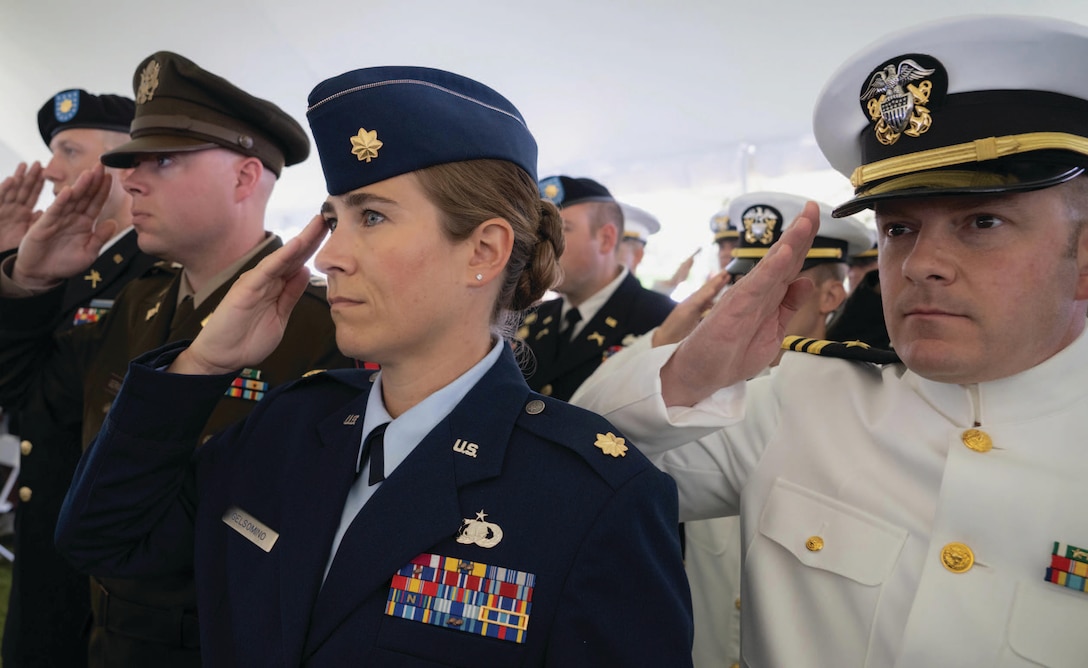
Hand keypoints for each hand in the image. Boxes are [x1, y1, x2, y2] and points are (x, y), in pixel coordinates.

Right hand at [0, 162, 44, 251]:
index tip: (46, 172)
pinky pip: (0, 199)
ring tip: (25, 165)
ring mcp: (3, 210)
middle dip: (30, 176)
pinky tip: (11, 180)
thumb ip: (35, 221)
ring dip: (19, 178)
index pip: (32, 195)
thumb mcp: (27, 233)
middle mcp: (12, 208)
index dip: (38, 183)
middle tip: (39, 163)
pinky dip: (5, 189)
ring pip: (12, 191)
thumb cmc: (10, 247)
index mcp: (21, 212)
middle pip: (23, 189)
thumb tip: (45, 211)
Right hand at [12, 165, 115, 289]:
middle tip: (102, 165)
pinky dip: (62, 201)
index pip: (96, 203)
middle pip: (85, 196)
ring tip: (89, 173)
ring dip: (80, 186)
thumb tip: (114, 223)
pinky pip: (55, 211)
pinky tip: (70, 191)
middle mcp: (72, 217)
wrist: (42, 274)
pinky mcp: (45, 225)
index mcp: (85, 223)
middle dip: (93, 181)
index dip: (103, 190)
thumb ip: (100, 238)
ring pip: (71, 199)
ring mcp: (58, 219)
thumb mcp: (88, 253)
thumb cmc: (65, 263)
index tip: (111, 176)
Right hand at [171, 215, 328, 375]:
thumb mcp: (280, 315)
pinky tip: (298, 244)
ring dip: (302, 240)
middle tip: (330, 217)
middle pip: (294, 254)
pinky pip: (268, 270)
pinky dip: (283, 256)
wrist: (221, 357)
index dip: (316, 248)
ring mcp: (256, 282)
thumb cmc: (248, 339)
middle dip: (313, 236)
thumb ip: (291, 294)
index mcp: (276, 286)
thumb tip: (306, 271)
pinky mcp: (246, 288)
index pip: (300, 262)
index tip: (334, 233)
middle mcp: (266, 279)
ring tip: (318, 223)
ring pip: (283, 257)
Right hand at [660, 202, 819, 406]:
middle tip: (813, 206)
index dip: (804, 242)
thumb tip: (806, 281)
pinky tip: (784, 254)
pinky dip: (771, 269)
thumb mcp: (773, 331)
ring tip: (804, 221)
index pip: (789, 264)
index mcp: (767, 296)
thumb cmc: (730, 354)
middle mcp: (756, 291)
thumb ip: (788, 306)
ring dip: (789, 243)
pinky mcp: (734, 308)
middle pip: (782, 257)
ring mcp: (745, 297)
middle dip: (799, 232)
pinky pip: (756, 286)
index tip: (815, 217)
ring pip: (771, 266)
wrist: (701, 375)